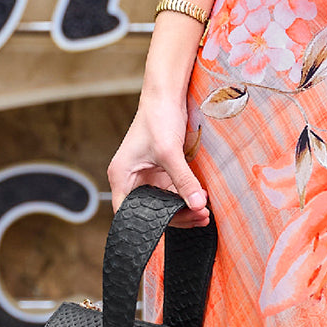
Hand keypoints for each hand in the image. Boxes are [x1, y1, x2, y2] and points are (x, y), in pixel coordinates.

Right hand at [107, 96, 208, 226]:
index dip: (146, 226)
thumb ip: (183, 180)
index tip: (169, 231)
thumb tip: (197, 205)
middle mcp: (131, 179)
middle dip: (174, 217)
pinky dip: (186, 197)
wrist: (166, 96)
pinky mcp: (161, 171)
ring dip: (183, 208)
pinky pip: (173, 192)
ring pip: (163, 203)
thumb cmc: (157, 118)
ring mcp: (146, 176)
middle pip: (149, 211)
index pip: (127, 213)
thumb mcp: (170, 152)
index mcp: (121, 176)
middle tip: (199, 218)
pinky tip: (201, 201)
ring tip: (204, 213)